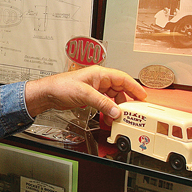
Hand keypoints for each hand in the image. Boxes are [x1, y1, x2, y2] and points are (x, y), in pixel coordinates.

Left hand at [24, 65, 146, 123]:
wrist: (48, 94)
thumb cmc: (61, 86)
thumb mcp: (84, 94)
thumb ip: (102, 103)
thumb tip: (116, 111)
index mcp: (99, 73)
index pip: (123, 78)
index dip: (134, 87)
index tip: (143, 97)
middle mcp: (99, 79)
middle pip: (119, 89)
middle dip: (126, 101)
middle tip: (133, 111)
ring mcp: (95, 88)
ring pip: (112, 98)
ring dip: (116, 108)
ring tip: (118, 118)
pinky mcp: (90, 96)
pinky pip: (104, 103)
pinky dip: (108, 110)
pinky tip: (108, 117)